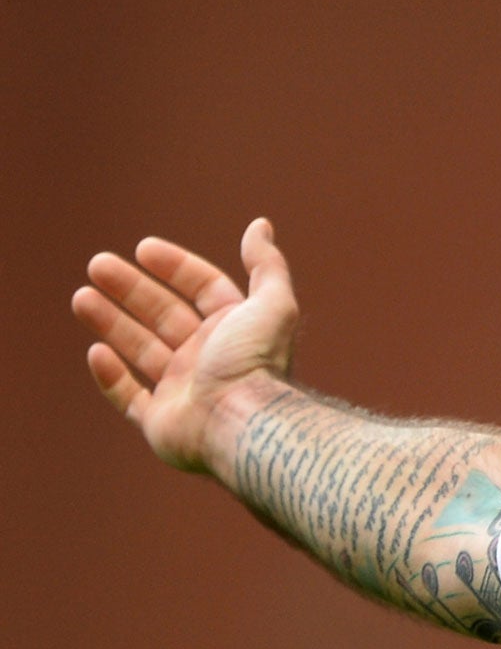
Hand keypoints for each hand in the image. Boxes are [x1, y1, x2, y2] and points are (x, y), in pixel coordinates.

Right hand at [73, 218, 300, 474]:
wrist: (243, 423)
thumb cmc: (256, 362)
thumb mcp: (271, 303)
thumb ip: (266, 265)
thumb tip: (261, 225)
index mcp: (235, 329)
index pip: (203, 289)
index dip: (176, 266)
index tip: (143, 247)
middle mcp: (210, 358)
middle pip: (164, 314)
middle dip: (131, 289)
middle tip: (97, 265)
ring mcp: (185, 391)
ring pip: (141, 351)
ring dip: (112, 322)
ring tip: (81, 296)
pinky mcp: (162, 423)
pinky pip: (130, 398)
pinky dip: (112, 376)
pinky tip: (96, 351)